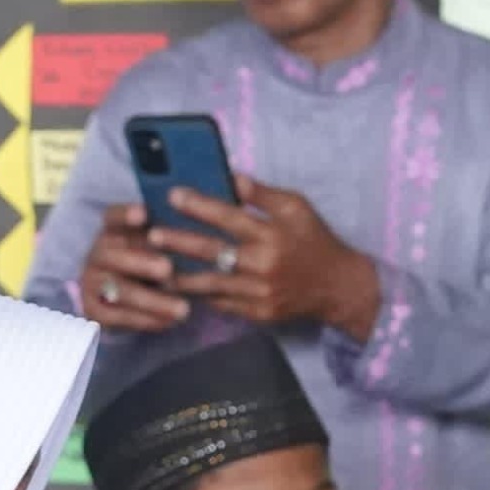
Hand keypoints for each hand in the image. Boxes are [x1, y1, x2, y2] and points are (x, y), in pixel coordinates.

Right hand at [77, 201, 195, 333]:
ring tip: (182, 309)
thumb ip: (165, 239)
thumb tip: (193, 238)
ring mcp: (91, 282)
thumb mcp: (156, 246)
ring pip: (118, 291)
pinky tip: (168, 323)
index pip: (112, 217)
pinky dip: (144, 320)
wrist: (127, 299)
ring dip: (150, 300)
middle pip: (111, 256)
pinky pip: (117, 317)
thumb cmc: (150, 263)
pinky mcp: (93, 310)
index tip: (142, 214)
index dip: (124, 215)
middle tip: (168, 269)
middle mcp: (97, 254)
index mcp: (112, 231)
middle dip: (140, 263)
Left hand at [159, 179, 382, 340]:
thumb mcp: (297, 208)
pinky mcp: (258, 313)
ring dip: (181, 277)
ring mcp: (259, 293)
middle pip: (213, 252)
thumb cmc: (315, 240)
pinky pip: (223, 304)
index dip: (199, 205)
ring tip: (155, 270)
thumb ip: (262, 194)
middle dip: (179, 242)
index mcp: (272, 234)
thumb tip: (231, 175)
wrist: (338, 287)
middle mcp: (263, 264)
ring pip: (211, 284)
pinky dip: (201, 297)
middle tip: (152, 235)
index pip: (229, 216)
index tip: (172, 195)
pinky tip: (180, 290)